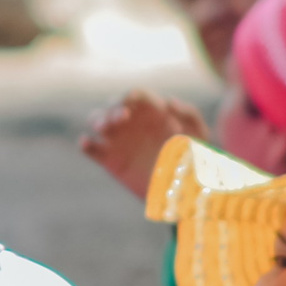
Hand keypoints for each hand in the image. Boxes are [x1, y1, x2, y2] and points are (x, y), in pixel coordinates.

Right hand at [79, 90, 207, 203]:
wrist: (184, 190)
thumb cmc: (195, 158)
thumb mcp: (199, 133)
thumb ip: (189, 113)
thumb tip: (168, 102)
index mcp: (152, 112)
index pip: (136, 95)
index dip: (131, 96)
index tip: (131, 101)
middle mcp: (132, 123)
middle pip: (113, 106)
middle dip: (114, 108)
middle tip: (122, 118)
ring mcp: (119, 141)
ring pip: (98, 122)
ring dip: (98, 120)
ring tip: (104, 128)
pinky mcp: (110, 161)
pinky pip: (91, 149)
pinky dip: (86, 144)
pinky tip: (87, 143)